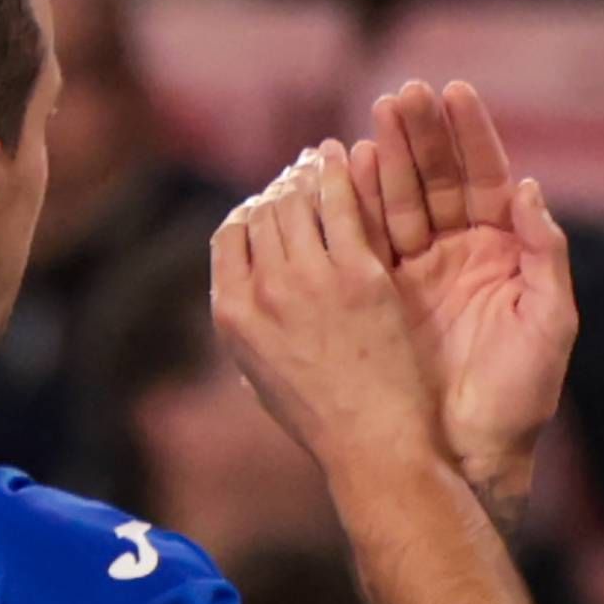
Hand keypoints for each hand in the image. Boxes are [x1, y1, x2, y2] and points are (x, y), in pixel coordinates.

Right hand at [208, 142, 450, 489]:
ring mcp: (309, 280)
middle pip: (262, 212)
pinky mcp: (357, 275)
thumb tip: (247, 284)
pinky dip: (343, 174)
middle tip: (301, 171)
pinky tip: (351, 156)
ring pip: (298, 201)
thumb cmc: (325, 420)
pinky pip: (343, 205)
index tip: (271, 203)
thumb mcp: (262, 375)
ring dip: (307, 174)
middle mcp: (263, 291)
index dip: (250, 211)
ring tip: (321, 160)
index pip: (230, 235)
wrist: (373, 448)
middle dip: (281, 186)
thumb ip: (250, 323)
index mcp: (232, 314)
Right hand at [355, 79, 575, 519]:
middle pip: (439, 179)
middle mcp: (461, 254)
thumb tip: (530, 190)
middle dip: (422, 135)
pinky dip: (359, 203)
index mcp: (504, 254)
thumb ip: (547, 256)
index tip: (453, 92)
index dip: (471, 135)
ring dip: (388, 158)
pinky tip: (350, 167)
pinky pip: (369, 239)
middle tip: (402, 94)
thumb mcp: (548, 326)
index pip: (486, 179)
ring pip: (401, 201)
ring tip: (374, 117)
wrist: (471, 456)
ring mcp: (419, 272)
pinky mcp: (383, 296)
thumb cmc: (520, 398)